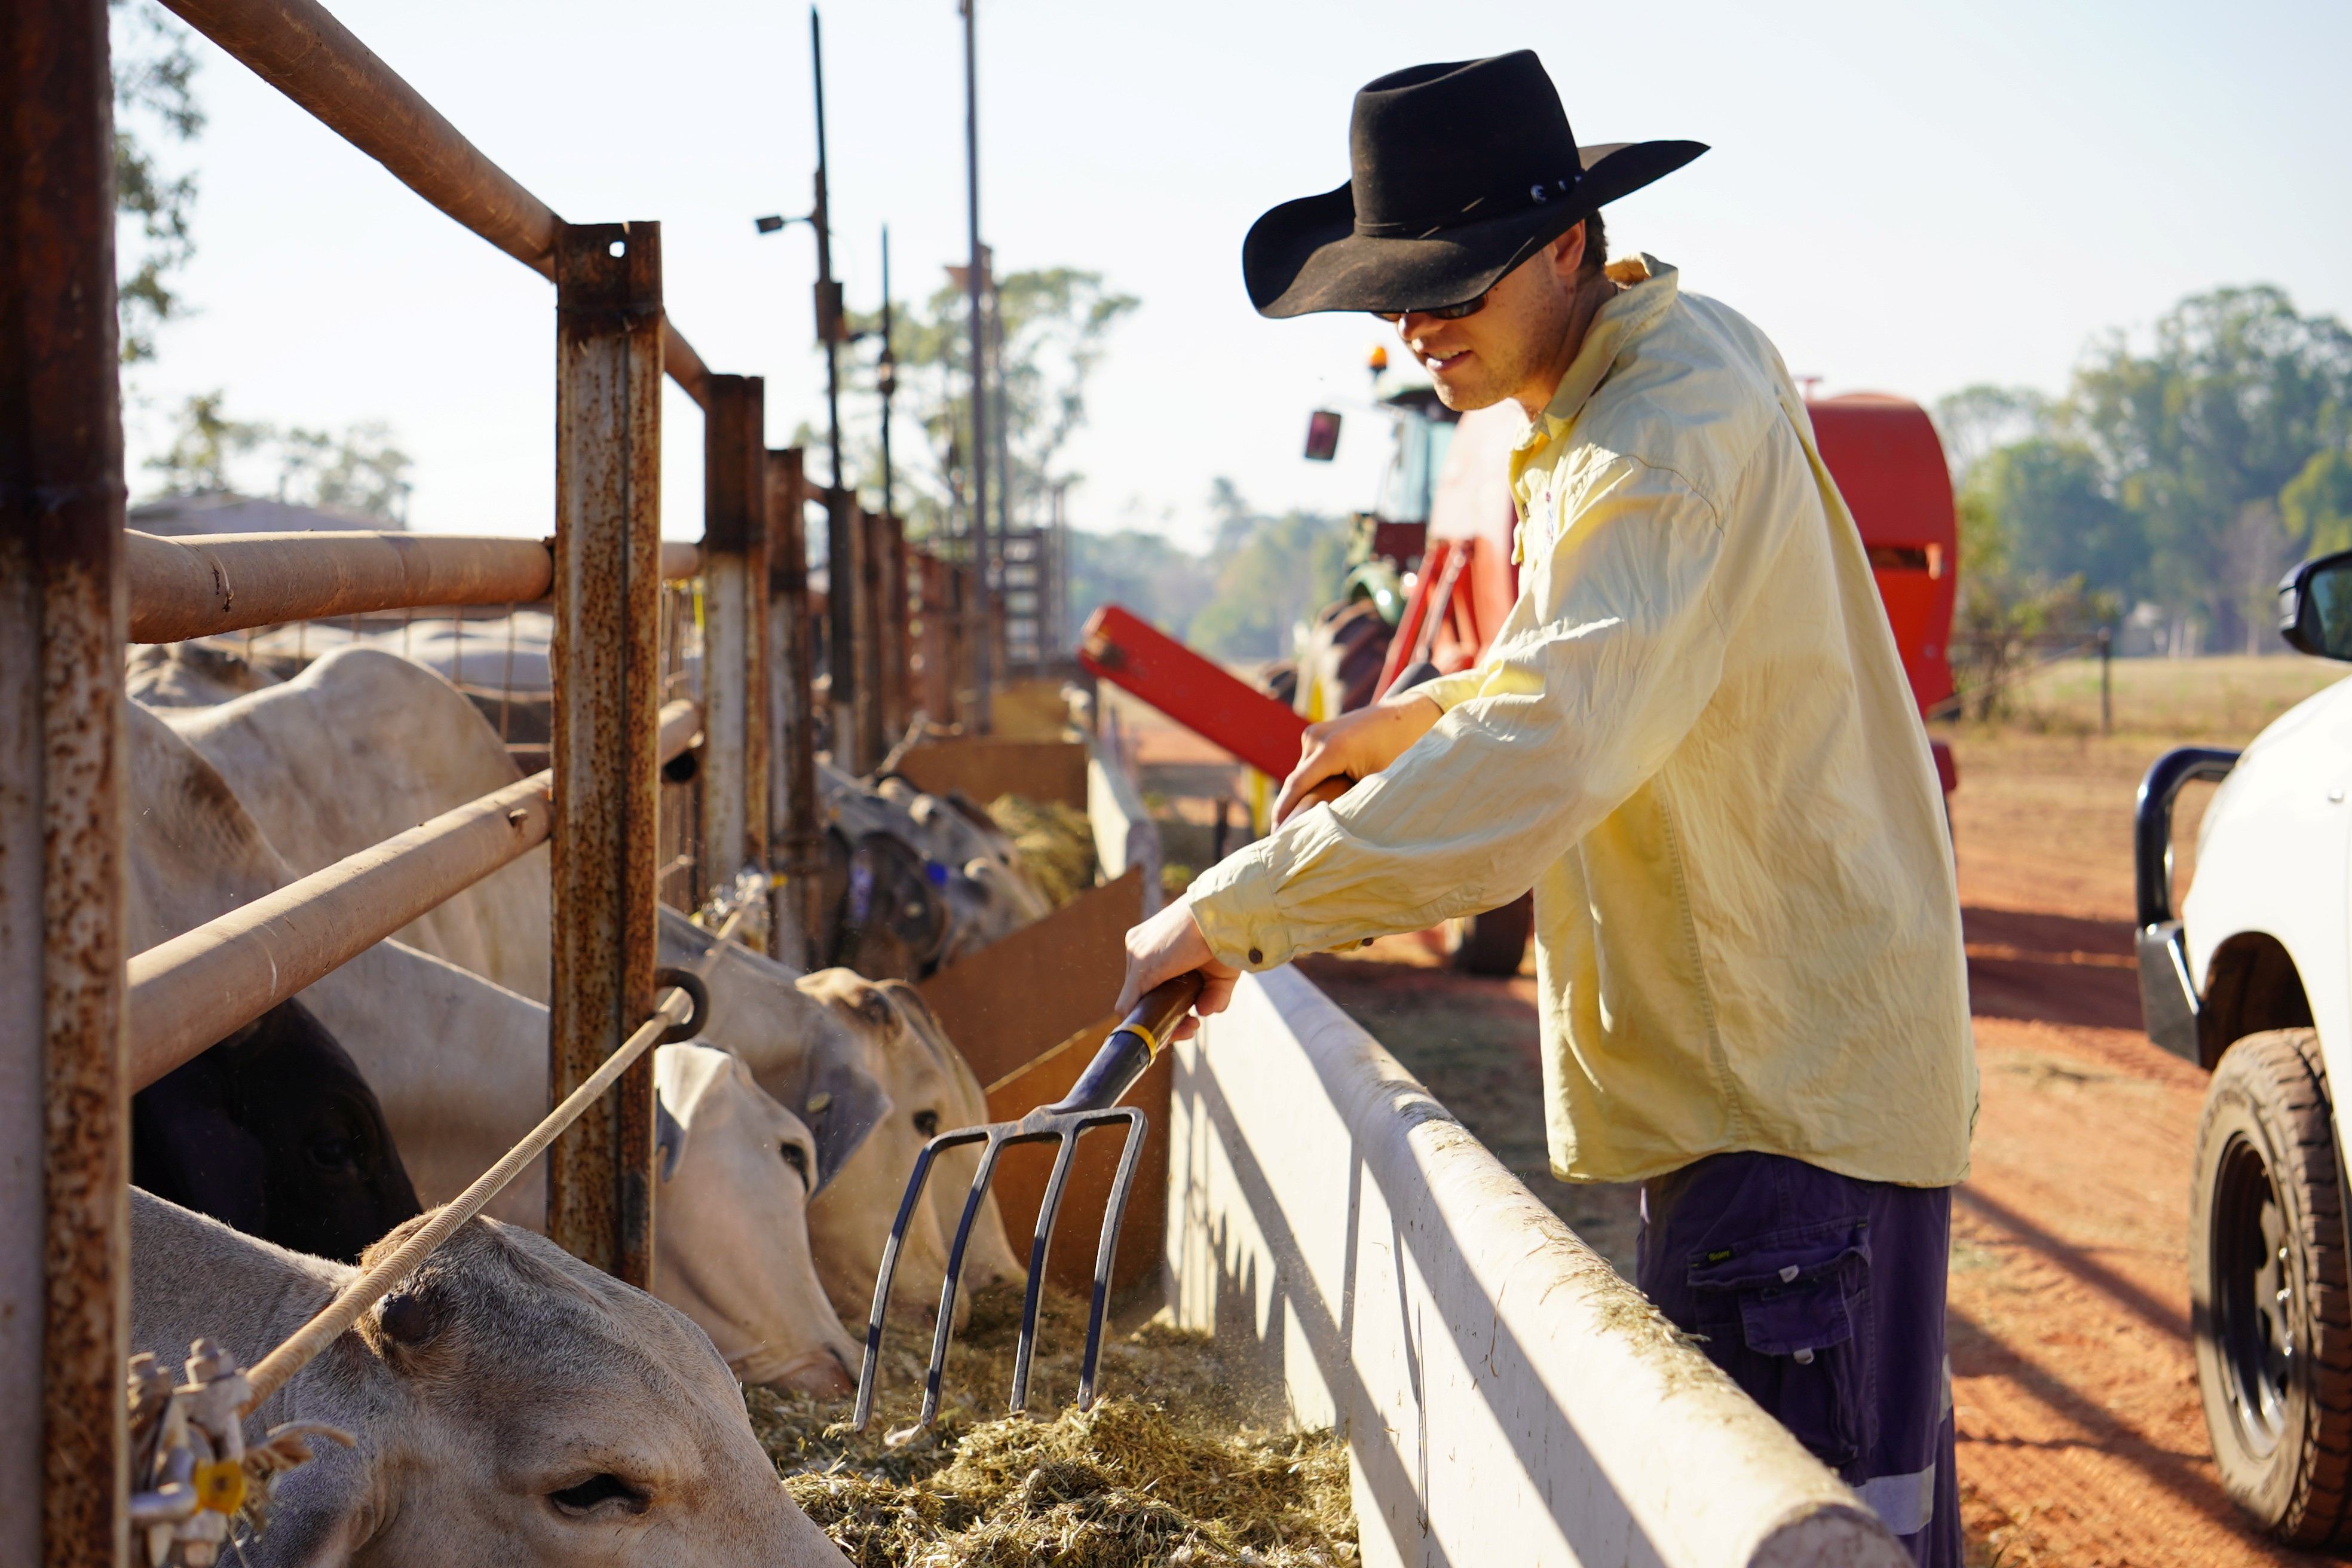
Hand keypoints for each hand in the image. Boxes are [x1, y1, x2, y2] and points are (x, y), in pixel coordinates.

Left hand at [1116, 899, 1237, 1041]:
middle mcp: (1137, 947)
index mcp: (1151, 943)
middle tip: (1191, 1026)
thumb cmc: (1227, 936)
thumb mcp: (1219, 973)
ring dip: (1161, 1023)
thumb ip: (1212, 995)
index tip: (1187, 1017)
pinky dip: (1145, 1024)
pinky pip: (1130, 1006)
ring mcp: (1136, 955)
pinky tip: (1169, 1030)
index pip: (1145, 983)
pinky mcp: (1142, 967)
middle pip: (1140, 994)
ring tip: (1189, 1028)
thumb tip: (1204, 1012)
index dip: (1164, 1004)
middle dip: (1166, 1015)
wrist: (1228, 913)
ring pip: (1135, 1003)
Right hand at [1272, 692, 1443, 824]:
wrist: (1406, 717)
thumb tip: (1329, 829)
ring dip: (1302, 796)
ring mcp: (1315, 732)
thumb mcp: (1377, 781)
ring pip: (1302, 774)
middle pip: (1297, 782)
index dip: (1284, 812)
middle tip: (1286, 840)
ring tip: (1300, 825)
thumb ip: (1351, 801)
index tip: (1277, 836)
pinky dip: (1311, 782)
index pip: (1297, 786)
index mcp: (1332, 749)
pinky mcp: (1317, 733)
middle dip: (1290, 809)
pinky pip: (1309, 764)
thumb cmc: (1399, 751)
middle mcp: (1317, 737)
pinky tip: (1315, 802)